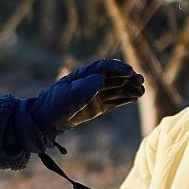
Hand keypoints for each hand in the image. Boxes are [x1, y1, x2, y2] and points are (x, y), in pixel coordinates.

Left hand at [19, 57, 146, 149]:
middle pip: (113, 77)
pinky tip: (136, 97)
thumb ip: (84, 87)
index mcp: (83, 75)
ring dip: (130, 88)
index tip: (129, 71)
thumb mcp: (68, 95)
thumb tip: (101, 79)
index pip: (103, 67)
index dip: (117, 67)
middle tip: (140, 81)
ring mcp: (96, 95)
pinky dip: (126, 98)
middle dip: (127, 78)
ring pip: (117, 89)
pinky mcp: (99, 107)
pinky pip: (115, 101)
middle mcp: (91, 83)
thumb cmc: (54, 105)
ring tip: (142, 91)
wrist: (46, 121)